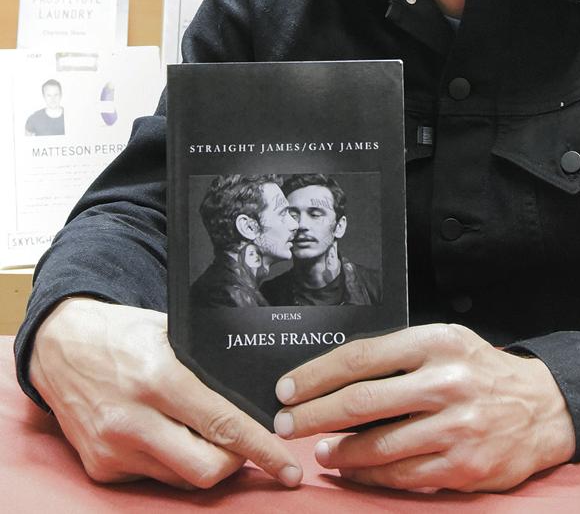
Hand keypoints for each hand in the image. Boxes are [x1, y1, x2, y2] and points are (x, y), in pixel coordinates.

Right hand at [29, 297, 302, 489]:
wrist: (61, 345)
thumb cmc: (124, 333)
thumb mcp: (171, 333)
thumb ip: (206, 365)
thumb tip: (255, 391)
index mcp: (159, 379)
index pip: (223, 424)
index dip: (261, 448)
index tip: (288, 466)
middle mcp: (134, 421)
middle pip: (206, 468)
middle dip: (237, 463)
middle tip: (250, 446)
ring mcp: (113, 449)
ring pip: (181, 478)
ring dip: (205, 462)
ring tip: (211, 436)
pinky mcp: (100, 467)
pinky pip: (153, 477)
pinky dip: (172, 462)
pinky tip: (172, 434)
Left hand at [273, 323, 575, 491]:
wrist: (541, 406)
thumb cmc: (480, 371)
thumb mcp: (445, 343)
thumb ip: (398, 356)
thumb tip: (335, 377)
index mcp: (436, 341)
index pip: (361, 356)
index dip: (317, 374)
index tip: (289, 388)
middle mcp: (446, 380)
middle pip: (361, 400)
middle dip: (314, 414)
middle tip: (288, 422)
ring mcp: (455, 426)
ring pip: (377, 444)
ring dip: (339, 450)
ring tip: (321, 451)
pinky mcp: (462, 465)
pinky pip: (401, 474)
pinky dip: (368, 475)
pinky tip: (352, 469)